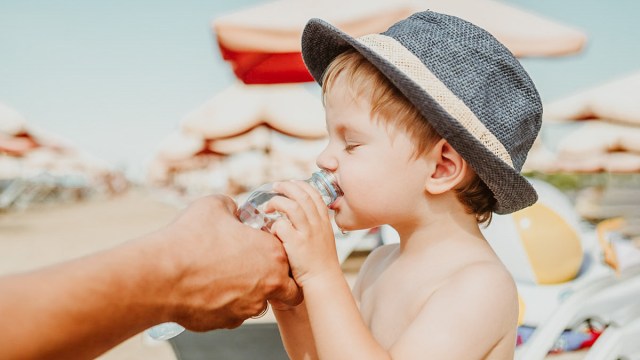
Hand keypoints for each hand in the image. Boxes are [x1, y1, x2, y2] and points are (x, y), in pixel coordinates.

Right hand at [154, 195, 301, 329]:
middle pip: (289, 291)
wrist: (162, 274)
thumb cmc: (190, 238)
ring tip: (223, 279)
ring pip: (258, 303)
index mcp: (272, 253)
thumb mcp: (215, 206)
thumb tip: (234, 210)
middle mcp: (268, 283)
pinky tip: (208, 291)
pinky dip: (225, 305)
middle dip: (277, 284)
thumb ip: (233, 207)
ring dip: (248, 293)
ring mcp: (249, 306)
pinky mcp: (229, 322)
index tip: (264, 253)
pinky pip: (234, 314)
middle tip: (255, 273)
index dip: (280, 256)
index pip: (293, 259)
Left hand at [266, 181, 340, 286]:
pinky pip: (281, 226)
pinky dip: (274, 225)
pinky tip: (271, 230)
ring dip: (277, 202)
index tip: (291, 183)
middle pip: (302, 195)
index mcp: (324, 221)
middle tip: (275, 187)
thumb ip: (313, 224)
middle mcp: (317, 224)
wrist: (323, 281)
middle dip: (286, 187)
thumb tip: (298, 212)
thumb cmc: (320, 261)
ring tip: (268, 205)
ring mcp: (307, 234)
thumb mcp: (323, 237)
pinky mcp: (296, 245)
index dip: (301, 185)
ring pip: (291, 206)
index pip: (314, 194)